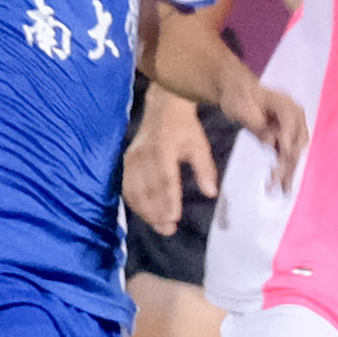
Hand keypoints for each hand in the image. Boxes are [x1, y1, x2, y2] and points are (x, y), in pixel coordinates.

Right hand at [120, 95, 202, 233]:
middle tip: (168, 229)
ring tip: (160, 226)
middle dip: (157, 212)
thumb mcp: (199, 145)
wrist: (162, 107)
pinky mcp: (126, 161)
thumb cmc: (184, 128)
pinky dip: (136, 203)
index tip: (174, 218)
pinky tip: (147, 214)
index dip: (168, 200)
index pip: (165, 180)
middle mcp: (144, 154)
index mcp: (163, 149)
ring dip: (146, 212)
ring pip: (135, 191)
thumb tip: (211, 193)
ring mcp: (132, 158)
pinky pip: (127, 187)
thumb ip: (205, 169)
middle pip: (148, 189)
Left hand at [237, 81, 311, 181]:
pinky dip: (287, 171)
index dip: (288, 138)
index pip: (291, 120)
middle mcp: (295, 115)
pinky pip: (290, 157)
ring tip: (282, 191)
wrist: (237, 91)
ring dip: (290, 172)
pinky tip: (282, 187)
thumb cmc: (238, 95)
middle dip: (289, 162)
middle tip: (277, 182)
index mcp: (284, 102)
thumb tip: (270, 143)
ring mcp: (294, 127)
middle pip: (297, 140)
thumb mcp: (240, 106)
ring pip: (296, 152)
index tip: (283, 153)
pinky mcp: (287, 139)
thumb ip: (256, 123)